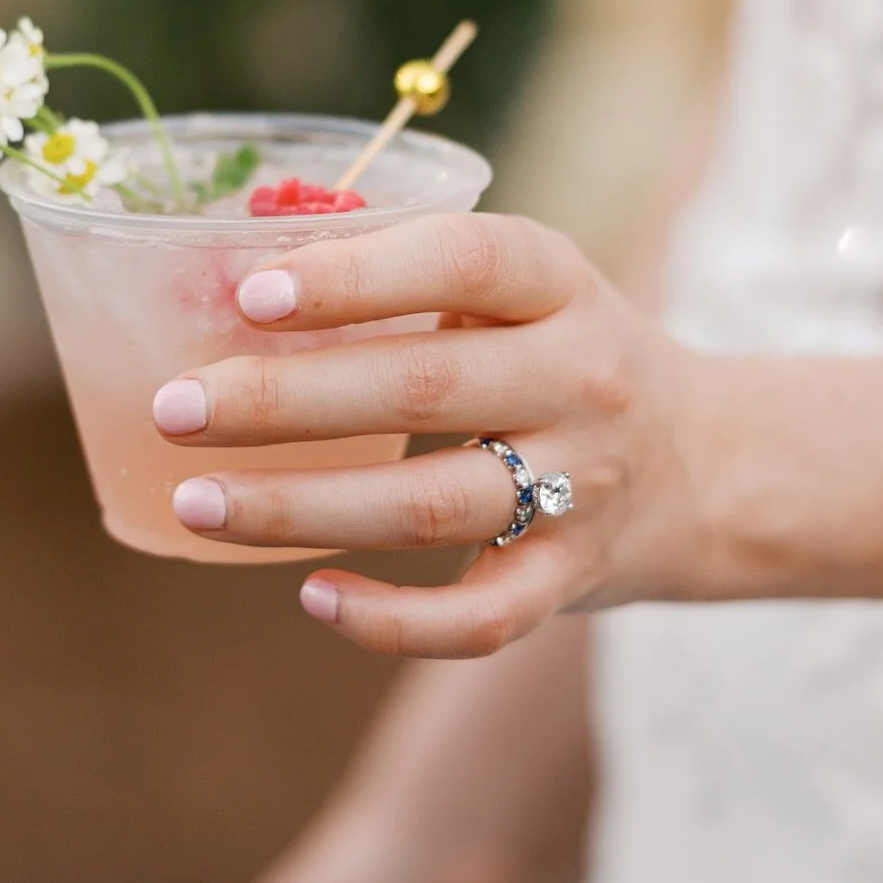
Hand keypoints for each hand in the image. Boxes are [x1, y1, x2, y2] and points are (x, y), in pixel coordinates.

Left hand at [153, 213, 718, 656]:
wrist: (706, 462)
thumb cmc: (562, 353)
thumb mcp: (523, 289)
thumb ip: (409, 276)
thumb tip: (237, 281)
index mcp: (559, 283)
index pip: (461, 262)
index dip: (354, 277)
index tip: (248, 295)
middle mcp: (581, 377)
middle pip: (423, 388)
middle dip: (284, 400)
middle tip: (176, 407)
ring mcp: (585, 486)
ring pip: (432, 505)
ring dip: (301, 508)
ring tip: (195, 502)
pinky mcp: (574, 579)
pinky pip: (484, 617)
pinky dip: (394, 621)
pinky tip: (310, 597)